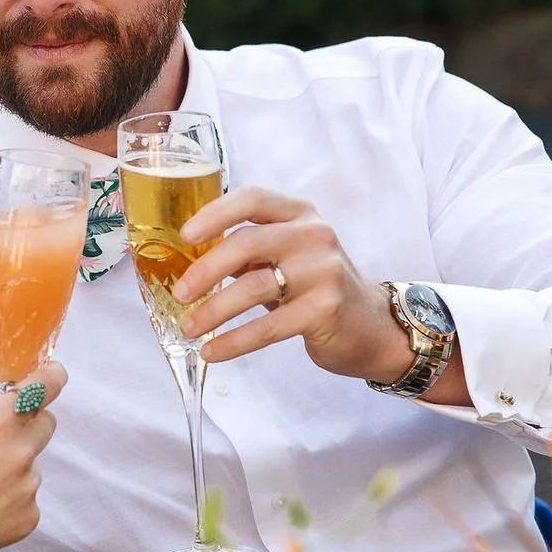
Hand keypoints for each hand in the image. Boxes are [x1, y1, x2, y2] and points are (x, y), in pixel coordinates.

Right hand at [0, 355, 66, 551]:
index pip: (45, 386)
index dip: (51, 376)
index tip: (49, 373)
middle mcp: (20, 453)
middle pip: (46, 422)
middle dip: (29, 422)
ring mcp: (29, 487)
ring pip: (33, 463)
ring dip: (15, 465)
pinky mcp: (31, 516)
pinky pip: (28, 496)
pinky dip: (12, 497)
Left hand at [177, 186, 460, 394]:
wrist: (372, 325)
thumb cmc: (316, 287)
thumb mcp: (287, 256)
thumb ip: (249, 250)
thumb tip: (190, 260)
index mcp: (300, 214)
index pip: (253, 199)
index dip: (215, 213)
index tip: (185, 235)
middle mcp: (314, 235)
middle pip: (247, 243)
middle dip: (205, 270)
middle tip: (180, 293)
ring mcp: (323, 272)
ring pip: (253, 287)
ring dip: (213, 311)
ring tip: (189, 328)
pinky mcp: (325, 310)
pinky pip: (268, 326)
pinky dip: (234, 341)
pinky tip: (212, 352)